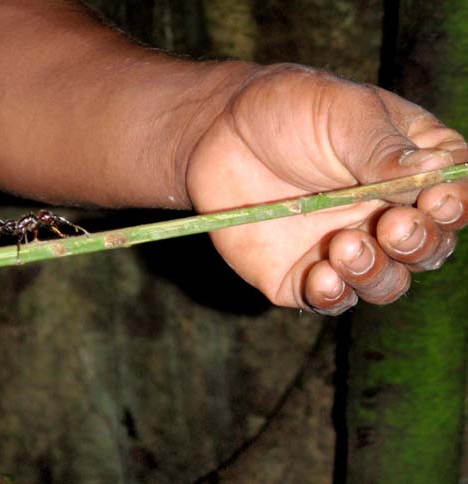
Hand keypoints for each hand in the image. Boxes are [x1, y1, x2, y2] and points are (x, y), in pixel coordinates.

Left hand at [186, 64, 467, 314]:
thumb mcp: (341, 112)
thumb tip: (437, 173)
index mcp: (411, 170)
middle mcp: (385, 214)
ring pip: (384, 283)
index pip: (453, 196)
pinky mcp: (302, 274)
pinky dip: (333, 294)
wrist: (218, 134)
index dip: (454, 205)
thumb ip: (384, 148)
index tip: (436, 200)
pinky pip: (330, 298)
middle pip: (426, 248)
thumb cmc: (287, 110)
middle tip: (392, 225)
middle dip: (417, 243)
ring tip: (345, 245)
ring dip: (376, 273)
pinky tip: (322, 276)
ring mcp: (346, 248)